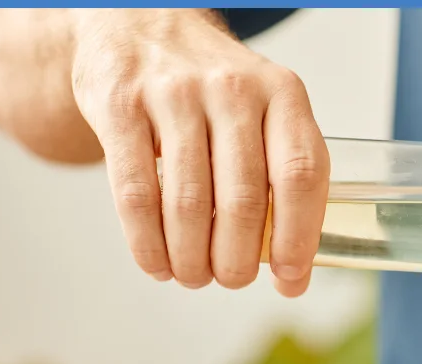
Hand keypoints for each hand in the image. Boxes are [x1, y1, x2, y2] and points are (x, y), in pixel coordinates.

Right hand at [70, 9, 328, 295]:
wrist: (140, 25)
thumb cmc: (216, 91)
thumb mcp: (265, 112)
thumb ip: (282, 177)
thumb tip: (294, 274)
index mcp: (283, 94)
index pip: (301, 174)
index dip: (298, 236)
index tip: (289, 279)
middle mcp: (232, 90)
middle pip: (243, 198)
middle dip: (236, 258)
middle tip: (231, 281)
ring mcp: (174, 95)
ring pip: (187, 202)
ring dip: (191, 258)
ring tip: (194, 278)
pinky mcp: (120, 105)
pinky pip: (135, 192)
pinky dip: (147, 242)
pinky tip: (157, 264)